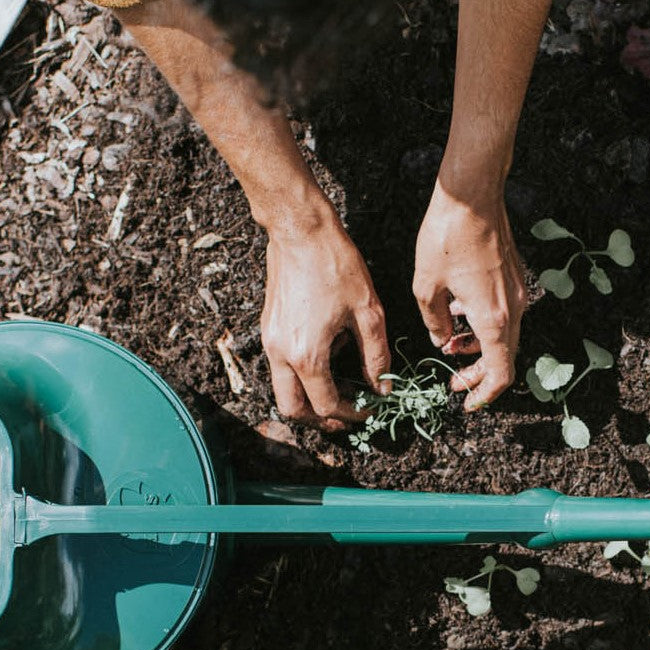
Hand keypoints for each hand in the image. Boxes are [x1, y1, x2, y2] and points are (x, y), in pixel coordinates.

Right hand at [262, 216, 390, 428]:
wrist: (300, 230)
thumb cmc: (336, 265)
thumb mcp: (368, 313)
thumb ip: (375, 357)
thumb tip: (381, 388)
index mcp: (307, 356)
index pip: (327, 405)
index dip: (353, 414)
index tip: (372, 409)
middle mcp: (281, 355)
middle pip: (293, 410)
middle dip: (320, 419)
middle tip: (346, 415)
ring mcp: (270, 342)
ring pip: (283, 390)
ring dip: (308, 399)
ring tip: (339, 389)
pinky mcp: (268, 328)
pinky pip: (281, 367)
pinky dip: (301, 376)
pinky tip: (328, 356)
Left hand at [413, 181, 527, 409]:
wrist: (473, 194)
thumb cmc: (446, 236)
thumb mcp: (426, 286)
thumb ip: (434, 321)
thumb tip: (441, 340)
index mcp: (493, 318)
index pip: (501, 373)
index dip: (485, 394)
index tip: (467, 402)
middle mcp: (514, 308)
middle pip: (505, 358)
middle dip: (479, 374)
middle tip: (453, 382)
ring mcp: (518, 291)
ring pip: (505, 335)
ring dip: (480, 348)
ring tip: (450, 345)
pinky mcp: (516, 277)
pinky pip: (504, 313)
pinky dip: (484, 325)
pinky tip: (459, 313)